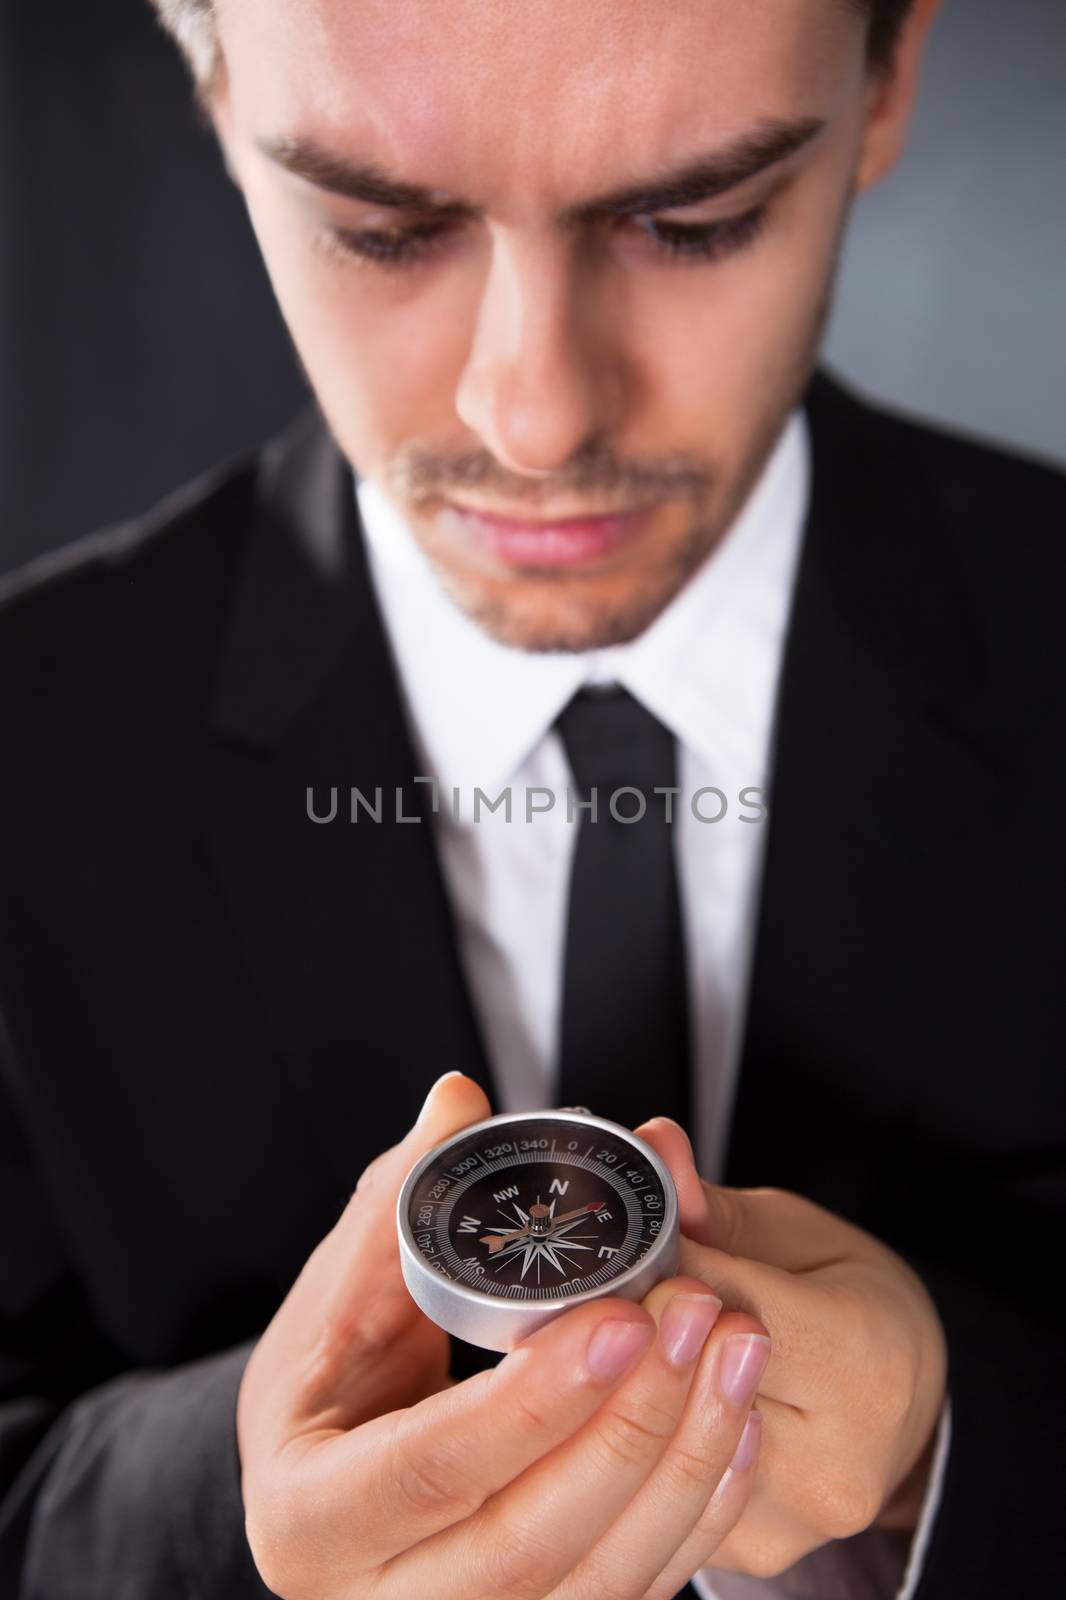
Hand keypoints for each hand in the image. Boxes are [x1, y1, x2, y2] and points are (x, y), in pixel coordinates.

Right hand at [236, 1073, 770, 1598]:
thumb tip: (459, 1098)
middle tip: (700, 1316)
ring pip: (598, 1585)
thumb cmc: (327, 1380)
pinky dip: (698, 1513)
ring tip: (741, 1349)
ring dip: (686, 1464)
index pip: (428, 1468)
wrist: (329, 1474)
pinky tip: (739, 1423)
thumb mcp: (338, 1288)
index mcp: (306, 1514)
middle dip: (631, 1428)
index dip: (532, 1401)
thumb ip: (401, 1196)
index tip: (621, 1317)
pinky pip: (633, 1596)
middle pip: (527, 1546)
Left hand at [631, 1117, 947, 1584]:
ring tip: (592, 1338)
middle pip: (684, 1385)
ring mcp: (786, 1524)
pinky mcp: (743, 1555)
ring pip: (658, 1445)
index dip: (659, 1277)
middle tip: (585, 1288)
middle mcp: (832, 1464)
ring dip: (612, 1387)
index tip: (611, 1245)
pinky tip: (612, 1396)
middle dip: (624, 1331)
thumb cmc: (854, 1307)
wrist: (904, 1410)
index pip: (730, 1311)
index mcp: (864, 1363)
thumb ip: (711, 1207)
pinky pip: (659, 1488)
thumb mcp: (794, 1233)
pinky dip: (630, 1436)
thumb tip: (652, 1145)